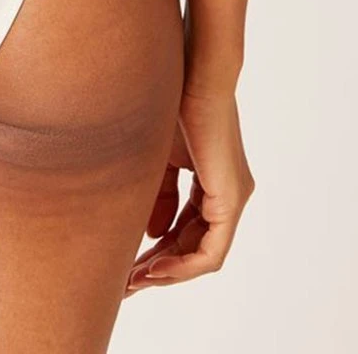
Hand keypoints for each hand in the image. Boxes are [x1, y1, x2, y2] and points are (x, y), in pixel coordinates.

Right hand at [126, 88, 254, 293]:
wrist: (196, 74)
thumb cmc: (173, 101)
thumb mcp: (159, 156)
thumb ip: (160, 194)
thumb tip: (153, 233)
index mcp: (210, 179)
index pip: (183, 227)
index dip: (154, 249)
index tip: (125, 261)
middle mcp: (227, 193)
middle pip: (191, 246)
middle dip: (156, 267)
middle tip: (124, 282)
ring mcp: (232, 198)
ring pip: (200, 254)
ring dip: (167, 272)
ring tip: (133, 281)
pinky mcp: (231, 198)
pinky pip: (210, 252)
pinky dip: (182, 265)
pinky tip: (154, 267)